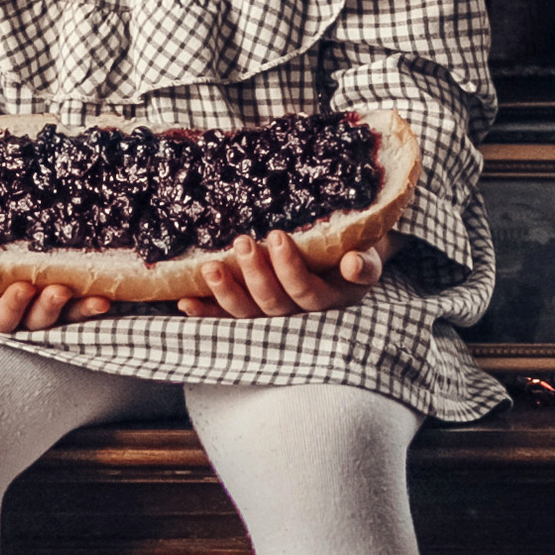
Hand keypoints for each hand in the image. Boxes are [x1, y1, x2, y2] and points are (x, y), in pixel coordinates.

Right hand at [0, 275, 113, 332]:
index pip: (1, 317)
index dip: (12, 306)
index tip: (22, 287)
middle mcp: (22, 311)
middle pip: (35, 321)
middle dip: (47, 308)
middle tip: (56, 290)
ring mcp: (47, 304)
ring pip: (63, 315)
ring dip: (78, 309)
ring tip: (94, 298)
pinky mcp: (70, 296)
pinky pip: (84, 304)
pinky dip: (94, 302)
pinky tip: (108, 296)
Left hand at [176, 229, 382, 322]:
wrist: (350, 257)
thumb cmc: (356, 250)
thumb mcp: (369, 254)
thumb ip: (365, 263)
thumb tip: (354, 265)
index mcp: (330, 301)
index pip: (306, 292)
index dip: (289, 269)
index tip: (276, 236)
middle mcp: (300, 316)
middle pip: (273, 303)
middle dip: (255, 273)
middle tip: (243, 242)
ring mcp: (274, 316)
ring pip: (247, 313)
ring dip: (226, 292)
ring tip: (210, 267)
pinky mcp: (253, 313)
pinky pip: (227, 317)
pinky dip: (206, 311)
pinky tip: (185, 301)